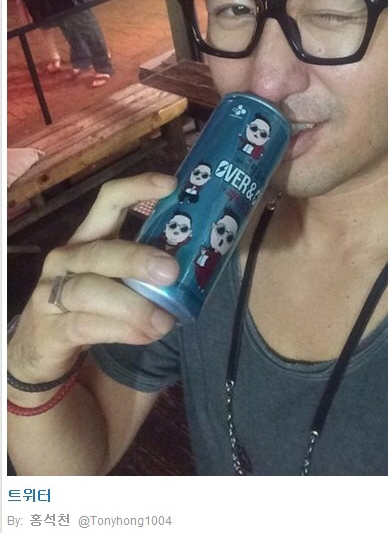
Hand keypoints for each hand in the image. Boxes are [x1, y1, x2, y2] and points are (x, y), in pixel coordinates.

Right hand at [7, 173, 178, 386]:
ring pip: (89, 290)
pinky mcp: (49, 328)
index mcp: (89, 237)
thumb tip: (200, 264)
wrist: (40, 349)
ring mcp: (51, 292)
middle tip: (171, 271)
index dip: (137, 188)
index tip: (171, 184)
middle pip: (100, 250)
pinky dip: (119, 330)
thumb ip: (146, 270)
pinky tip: (145, 335)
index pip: (108, 200)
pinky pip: (84, 325)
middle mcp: (66, 258)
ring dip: (132, 305)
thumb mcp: (116, 279)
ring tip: (165, 321)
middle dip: (136, 259)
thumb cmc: (90, 305)